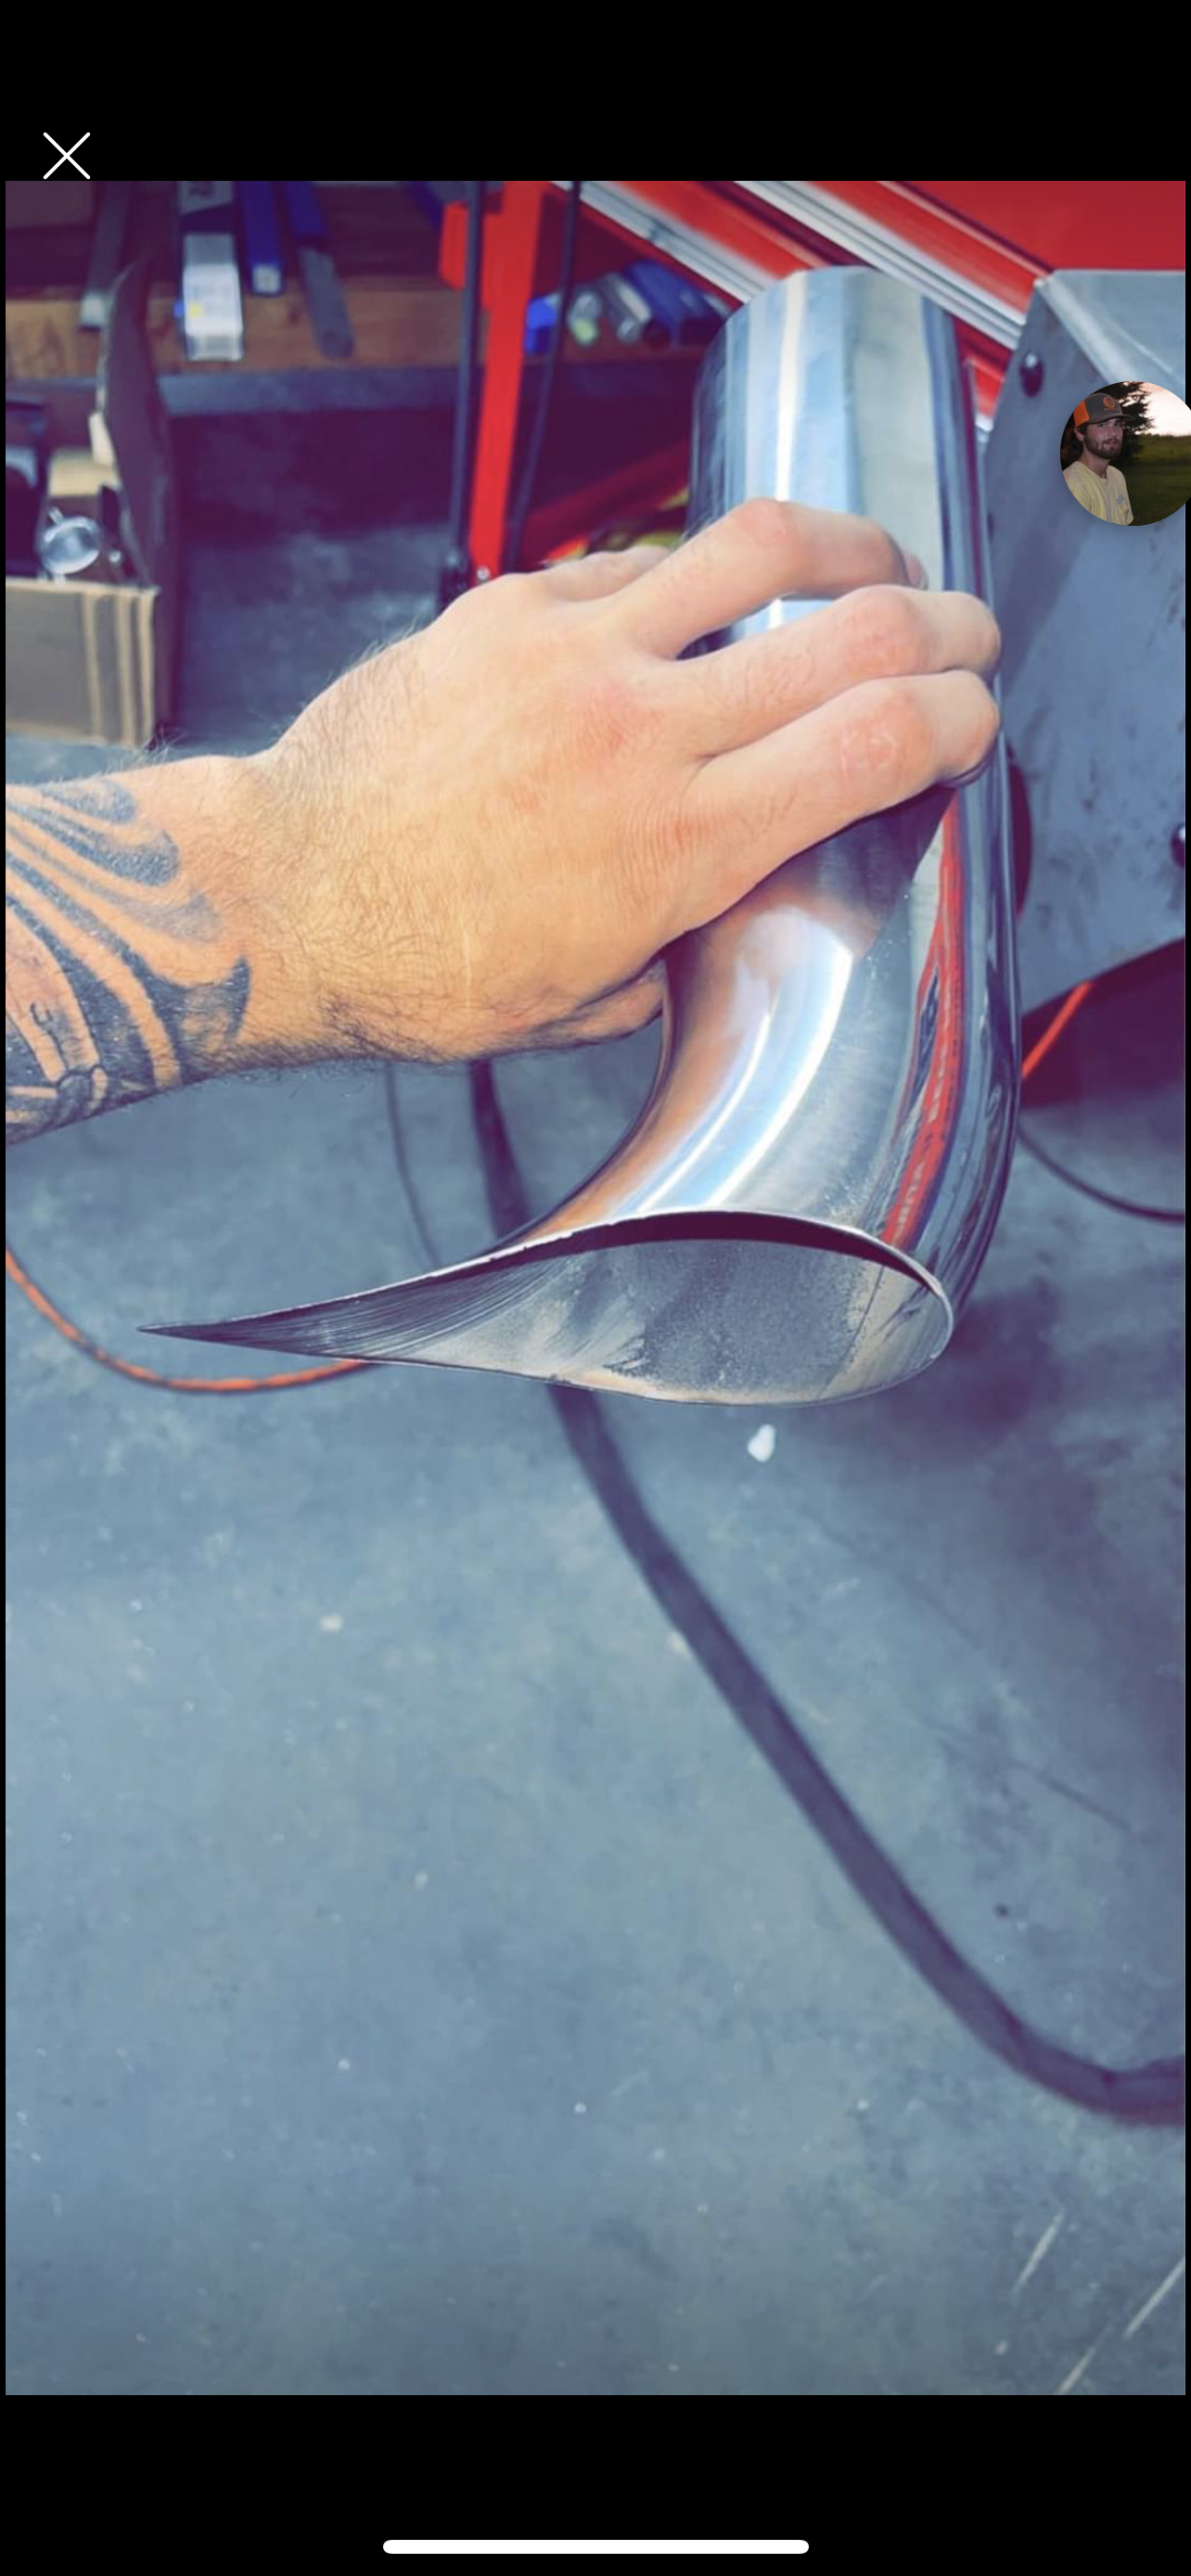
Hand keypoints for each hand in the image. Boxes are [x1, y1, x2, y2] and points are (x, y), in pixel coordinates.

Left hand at [250, 499, 1001, 1064]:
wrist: (290, 899)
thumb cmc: (424, 969)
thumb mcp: (592, 1000)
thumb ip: (686, 943)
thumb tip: (734, 896)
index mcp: (684, 845)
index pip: (879, 738)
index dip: (958, 714)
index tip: (971, 717)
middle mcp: (645, 734)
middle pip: (855, 630)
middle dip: (943, 623)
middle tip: (961, 631)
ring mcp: (578, 654)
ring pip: (759, 548)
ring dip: (845, 546)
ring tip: (870, 559)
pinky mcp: (512, 606)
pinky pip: (640, 561)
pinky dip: (695, 575)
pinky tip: (707, 598)